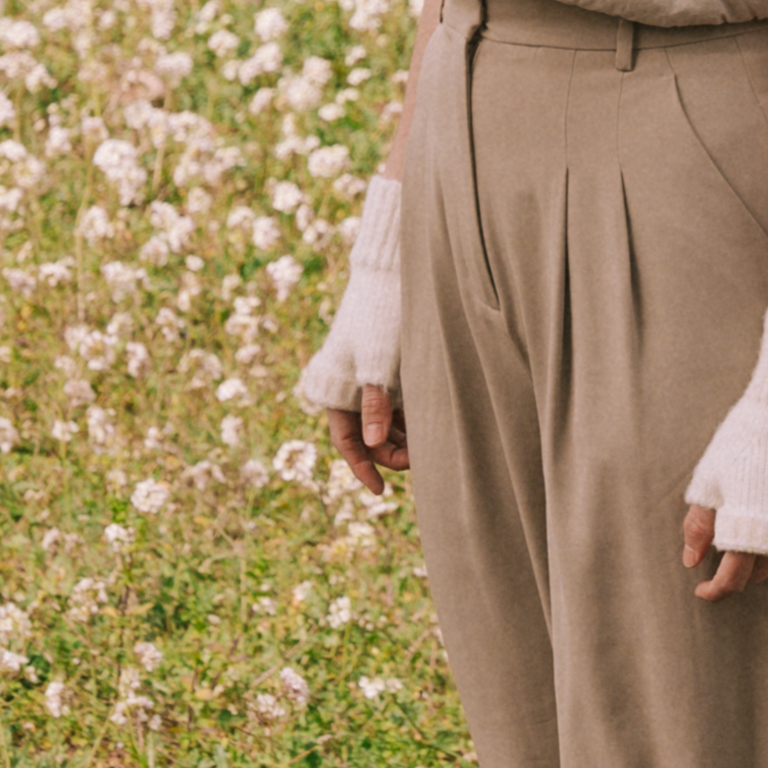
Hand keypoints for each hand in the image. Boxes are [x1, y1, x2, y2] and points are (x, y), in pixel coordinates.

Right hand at [296, 178, 407, 492]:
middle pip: (368, 436)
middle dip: (390, 453)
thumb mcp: (378, 362)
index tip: (380, 492)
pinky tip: (431, 425)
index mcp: (336, 389)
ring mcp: (370, 380)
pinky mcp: (389, 370)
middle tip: (422, 461)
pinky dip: (410, 419)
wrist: (388, 274)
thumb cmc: (378, 317)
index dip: (362, 468)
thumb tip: (374, 445)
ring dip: (402, 438)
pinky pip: (397, 405)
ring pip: (384, 422)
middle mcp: (350, 388)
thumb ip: (376, 404)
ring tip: (430, 445)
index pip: (347, 441)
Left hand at [677, 310, 767, 606]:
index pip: (731, 581)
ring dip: (763, 565)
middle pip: (756, 577)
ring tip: (751, 539)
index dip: (714, 591)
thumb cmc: (748, 441)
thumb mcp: (712, 479)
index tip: (703, 590)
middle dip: (736, 573)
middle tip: (724, 555)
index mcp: (747, 533)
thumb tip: (691, 561)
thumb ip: (699, 525)